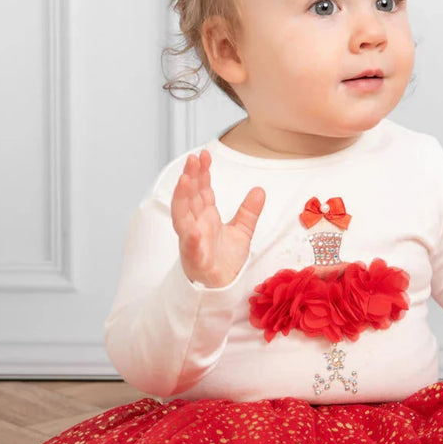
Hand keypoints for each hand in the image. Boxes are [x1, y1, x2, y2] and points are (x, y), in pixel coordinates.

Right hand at [171, 149, 265, 287]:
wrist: (223, 288)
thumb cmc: (226, 260)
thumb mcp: (242, 231)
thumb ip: (249, 211)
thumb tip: (259, 190)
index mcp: (206, 217)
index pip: (202, 190)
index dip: (202, 173)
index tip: (204, 155)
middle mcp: (196, 226)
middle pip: (190, 198)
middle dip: (190, 178)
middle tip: (193, 159)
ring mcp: (193, 242)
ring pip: (183, 217)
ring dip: (182, 199)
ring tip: (185, 181)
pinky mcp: (197, 260)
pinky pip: (191, 249)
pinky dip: (191, 240)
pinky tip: (191, 231)